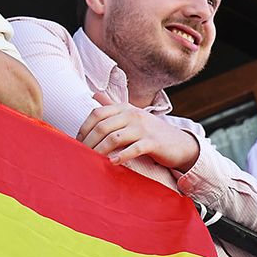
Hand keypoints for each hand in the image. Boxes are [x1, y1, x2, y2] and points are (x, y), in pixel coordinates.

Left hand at [78, 89, 201, 171]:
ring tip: (91, 160)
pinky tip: (111, 162)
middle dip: (88, 141)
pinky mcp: (153, 142)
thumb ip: (112, 106)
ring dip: (100, 150)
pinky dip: (121, 156)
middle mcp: (133, 115)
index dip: (84, 128)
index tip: (77, 142)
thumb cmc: (150, 131)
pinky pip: (133, 149)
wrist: (179, 143)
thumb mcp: (131, 115)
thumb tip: (95, 94)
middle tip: (80, 154)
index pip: (97, 113)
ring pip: (115, 137)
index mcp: (125, 108)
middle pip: (103, 126)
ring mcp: (143, 128)